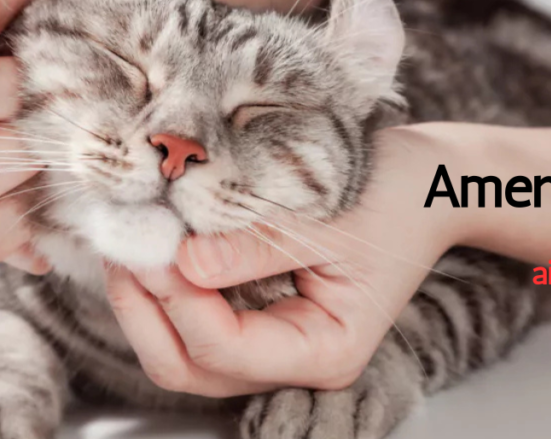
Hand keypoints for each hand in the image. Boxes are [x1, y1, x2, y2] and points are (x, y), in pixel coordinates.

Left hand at [104, 126, 467, 395]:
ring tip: (127, 246)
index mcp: (326, 349)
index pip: (227, 349)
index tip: (154, 245)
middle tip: (122, 249)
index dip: (181, 301)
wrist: (428, 183)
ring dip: (147, 305)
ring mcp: (275, 342)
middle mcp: (296, 359)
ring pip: (185, 353)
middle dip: (147, 313)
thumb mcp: (329, 218)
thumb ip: (254, 247)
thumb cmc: (398, 196)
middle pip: (191, 367)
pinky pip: (197, 323)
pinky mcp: (261, 316)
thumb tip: (180, 263)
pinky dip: (166, 293)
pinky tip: (151, 251)